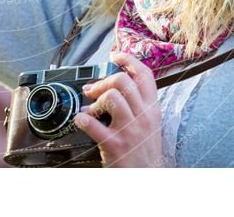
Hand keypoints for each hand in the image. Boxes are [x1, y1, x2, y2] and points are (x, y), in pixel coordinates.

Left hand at [73, 51, 164, 167]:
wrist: (146, 179)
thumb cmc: (143, 151)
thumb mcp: (150, 124)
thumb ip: (138, 104)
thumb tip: (118, 83)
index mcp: (152, 109)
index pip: (145, 75)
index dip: (129, 59)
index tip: (115, 55)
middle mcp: (143, 117)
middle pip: (123, 81)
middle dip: (102, 82)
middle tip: (92, 91)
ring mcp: (130, 130)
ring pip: (111, 97)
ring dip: (94, 102)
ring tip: (90, 111)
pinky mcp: (115, 144)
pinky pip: (92, 123)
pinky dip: (81, 119)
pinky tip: (81, 121)